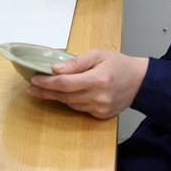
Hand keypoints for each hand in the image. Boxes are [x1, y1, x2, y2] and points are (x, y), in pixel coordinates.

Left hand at [27, 50, 147, 118]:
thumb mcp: (98, 54)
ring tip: (42, 90)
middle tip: (30, 88)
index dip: (47, 82)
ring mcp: (100, 108)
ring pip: (70, 104)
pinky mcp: (101, 115)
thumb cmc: (119, 64)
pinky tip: (64, 95)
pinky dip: (70, 101)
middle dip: (45, 91)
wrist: (140, 81)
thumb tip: (56, 69)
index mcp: (97, 79)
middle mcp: (98, 97)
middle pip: (64, 96)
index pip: (65, 83)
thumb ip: (76, 62)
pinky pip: (79, 109)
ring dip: (56, 97)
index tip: (34, 79)